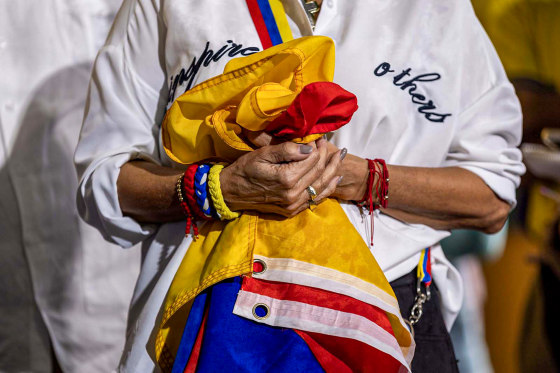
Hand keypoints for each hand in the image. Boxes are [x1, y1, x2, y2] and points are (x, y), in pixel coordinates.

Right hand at [220, 138, 343, 216]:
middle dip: (328, 157)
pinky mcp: (292, 210)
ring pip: (321, 187)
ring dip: (333, 171)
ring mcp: (293, 204)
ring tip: (341, 158)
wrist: (231, 192)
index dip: (318, 148)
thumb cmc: (244, 169)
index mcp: (286, 178)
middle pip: (319, 173)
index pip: (312, 160)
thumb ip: (287, 150)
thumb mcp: (263, 154)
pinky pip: (315, 199)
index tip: (319, 138)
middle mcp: (293, 194)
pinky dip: (327, 189)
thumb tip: (309, 148)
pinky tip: (335, 179)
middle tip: (333, 146)